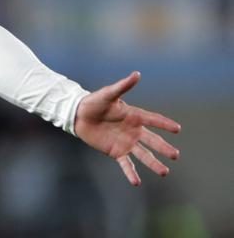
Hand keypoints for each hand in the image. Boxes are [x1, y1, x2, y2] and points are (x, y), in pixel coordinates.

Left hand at [74, 71, 180, 185]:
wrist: (78, 115)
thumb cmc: (93, 102)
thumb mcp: (108, 94)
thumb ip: (123, 86)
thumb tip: (137, 74)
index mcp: (133, 115)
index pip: (153, 120)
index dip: (164, 124)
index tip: (177, 129)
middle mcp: (133, 130)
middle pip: (152, 140)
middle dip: (164, 148)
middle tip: (176, 155)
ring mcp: (125, 142)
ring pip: (143, 155)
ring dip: (153, 163)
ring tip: (164, 172)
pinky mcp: (115, 151)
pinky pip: (126, 164)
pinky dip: (131, 173)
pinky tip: (137, 182)